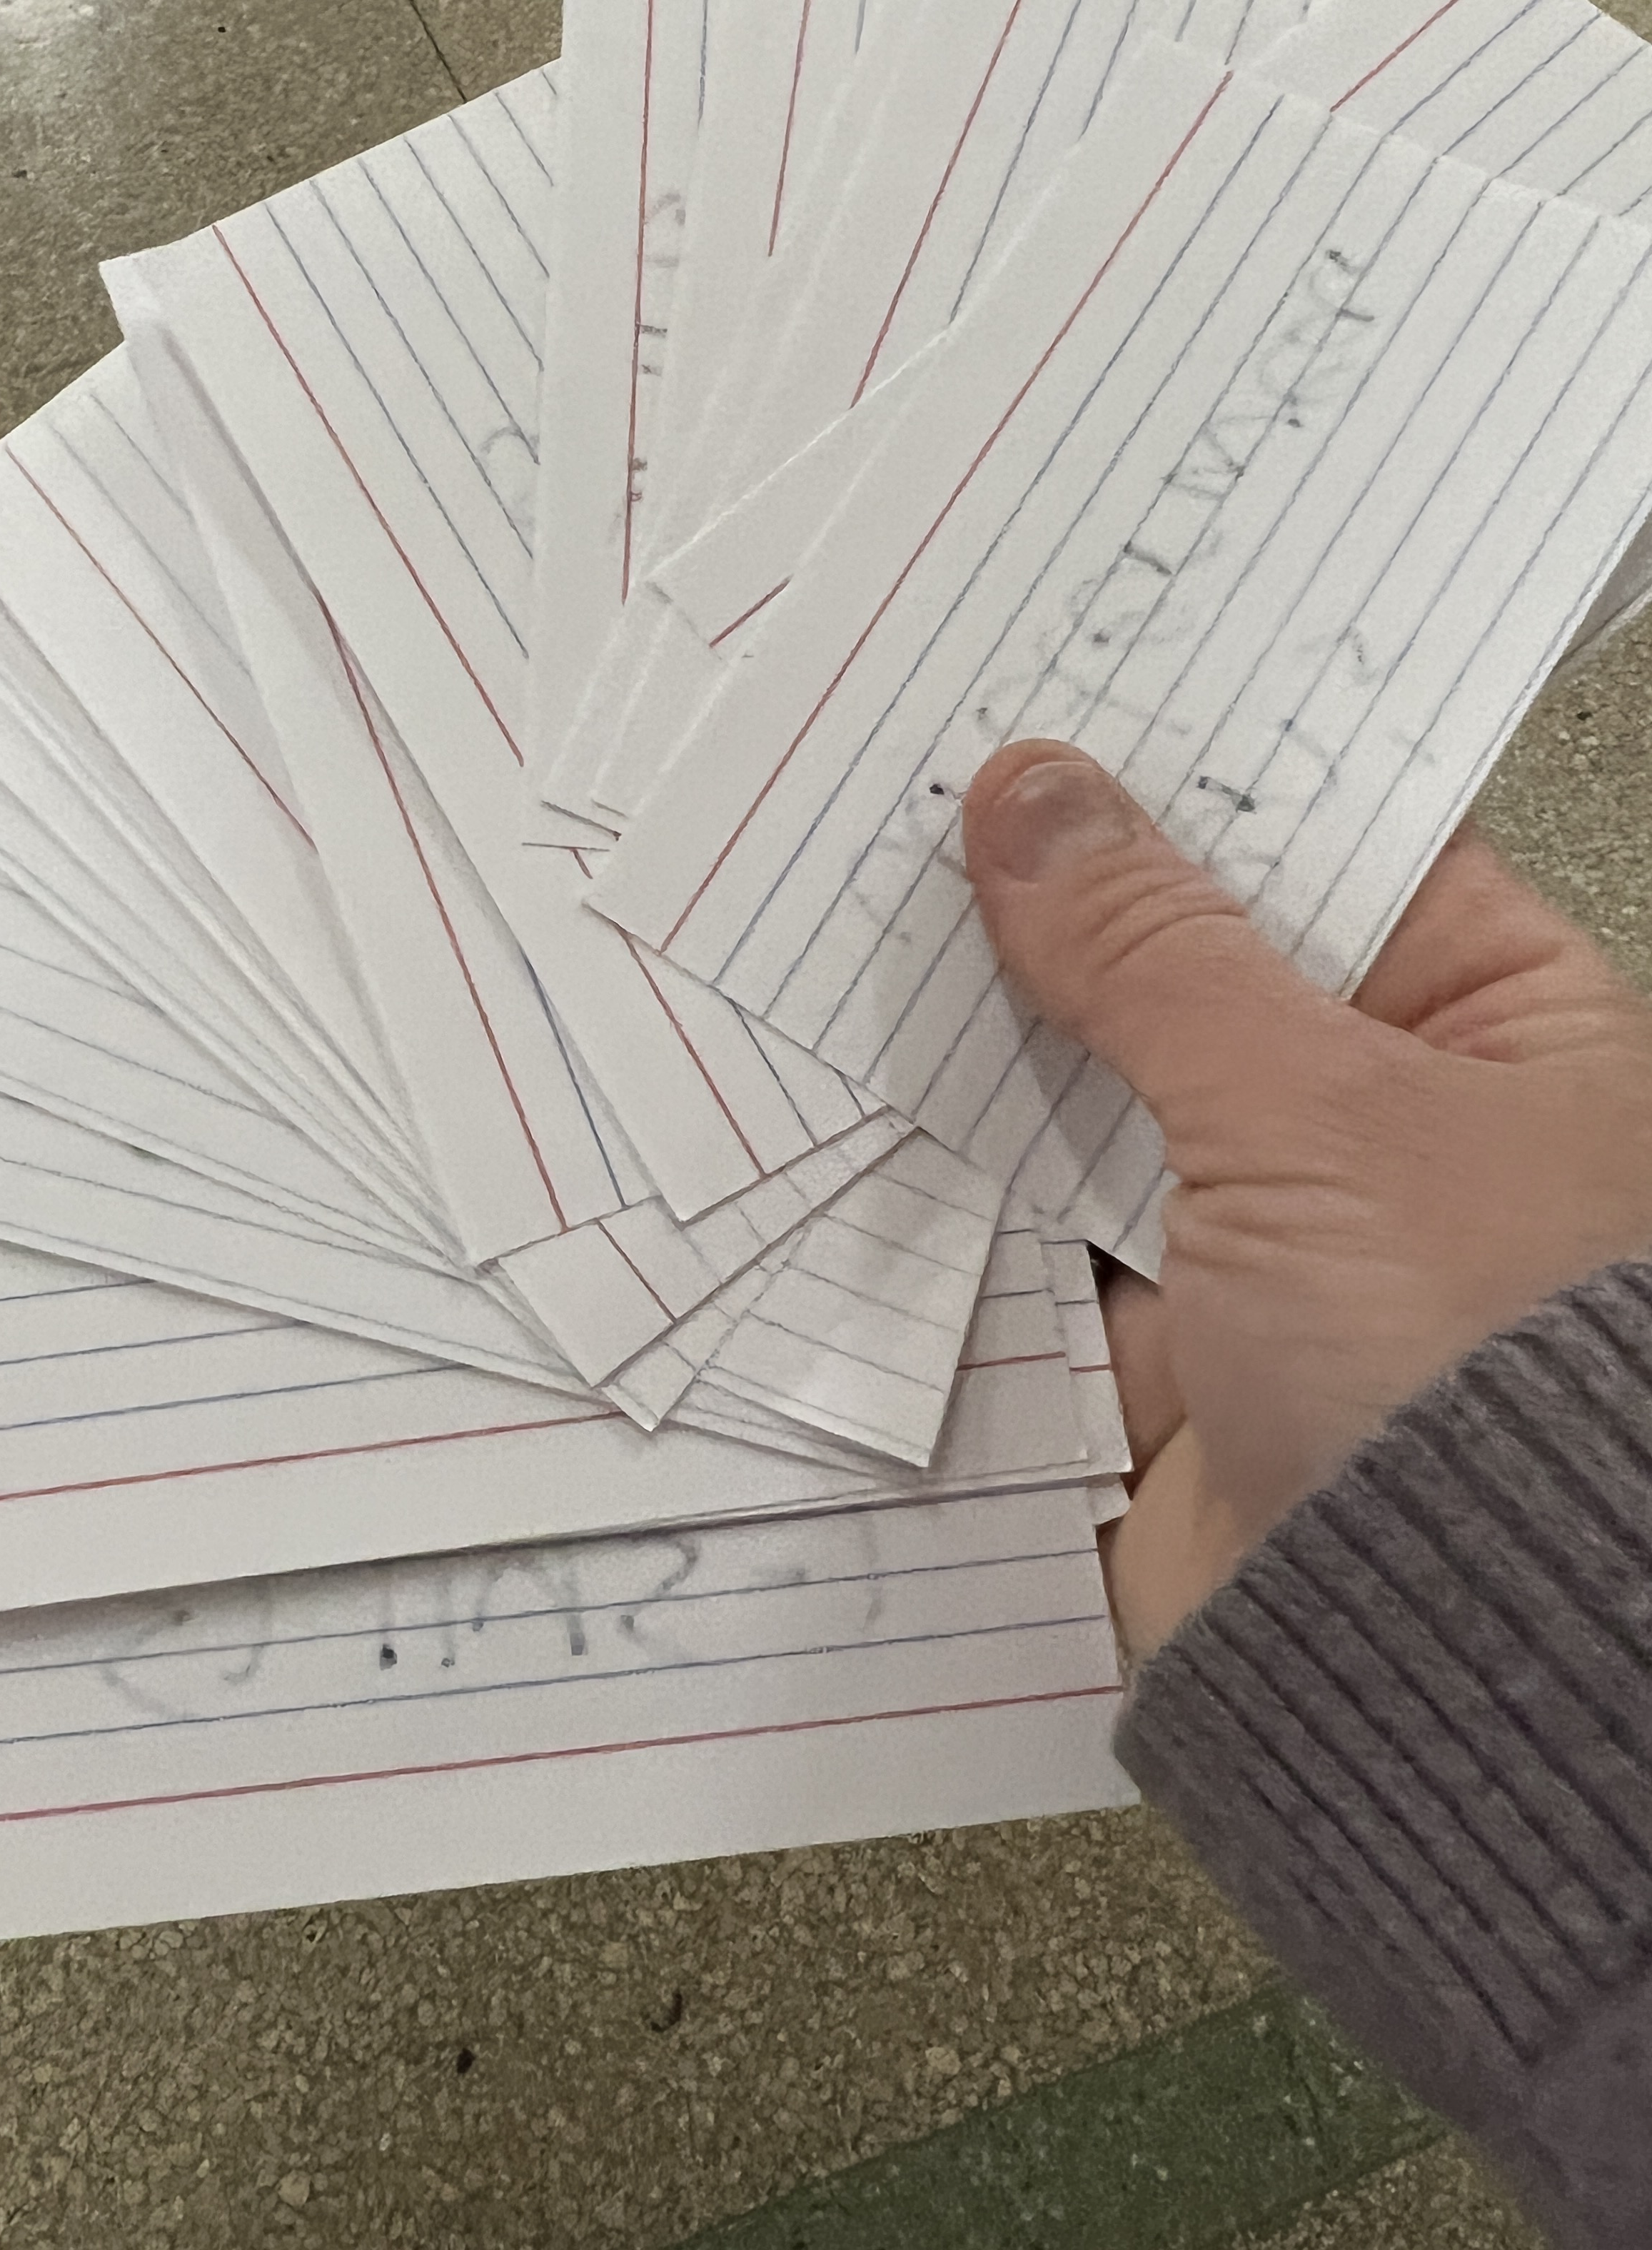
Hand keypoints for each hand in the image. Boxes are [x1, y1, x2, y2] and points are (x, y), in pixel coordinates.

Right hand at [962, 740, 1651, 1661]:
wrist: (1431, 1674)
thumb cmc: (1473, 1389)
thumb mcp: (1316, 1110)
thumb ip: (1156, 949)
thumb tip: (1043, 801)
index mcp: (1509, 1040)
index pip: (1342, 852)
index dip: (1204, 782)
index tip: (1065, 703)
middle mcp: (1402, 1138)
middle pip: (1207, 979)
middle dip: (1069, 921)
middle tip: (925, 805)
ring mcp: (1283, 1254)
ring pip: (1109, 1112)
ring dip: (1003, 1062)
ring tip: (867, 941)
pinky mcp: (1178, 1362)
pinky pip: (1049, 1247)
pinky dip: (970, 1203)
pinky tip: (872, 1110)